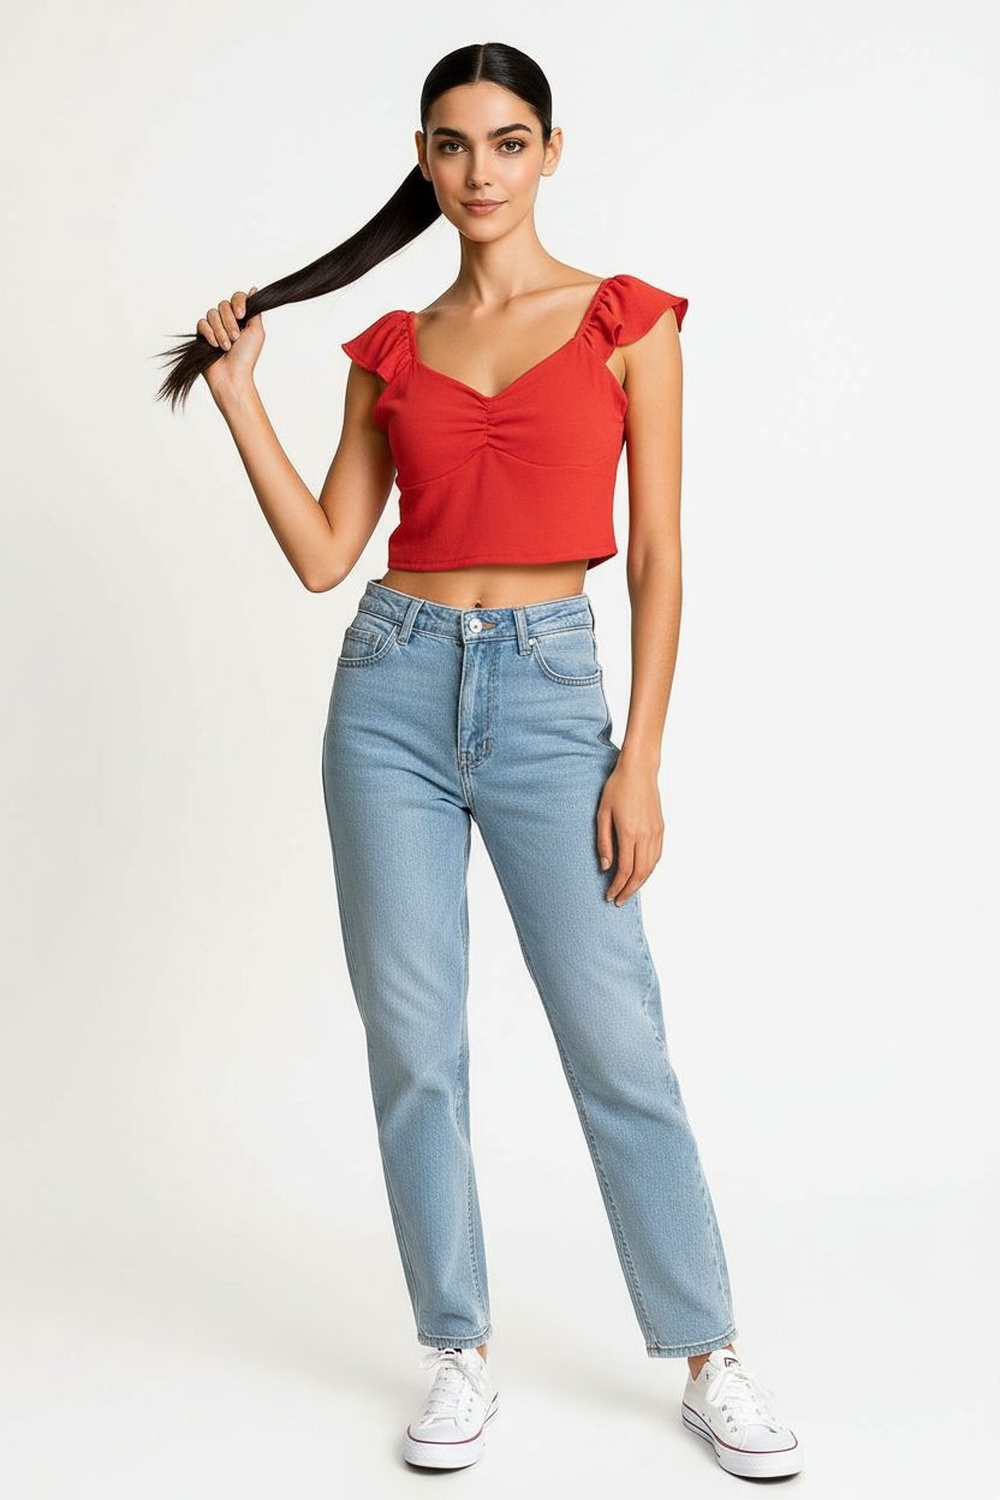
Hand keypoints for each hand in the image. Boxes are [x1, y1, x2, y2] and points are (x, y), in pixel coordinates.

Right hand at [198, 286, 263, 397]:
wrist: (232, 375)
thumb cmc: (246, 357)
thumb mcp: (257, 332)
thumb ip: (255, 311)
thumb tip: (254, 290)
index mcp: (242, 318)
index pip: (237, 297)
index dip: (238, 303)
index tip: (241, 315)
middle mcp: (228, 320)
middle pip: (223, 305)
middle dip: (230, 322)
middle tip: (235, 338)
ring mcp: (215, 327)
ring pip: (212, 314)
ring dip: (220, 331)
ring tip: (226, 347)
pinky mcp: (203, 334)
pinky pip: (202, 324)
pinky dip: (209, 334)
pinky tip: (214, 346)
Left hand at [596, 761, 664, 904]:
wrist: (639, 770)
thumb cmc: (617, 788)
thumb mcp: (602, 814)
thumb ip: (603, 842)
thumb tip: (605, 866)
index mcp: (629, 833)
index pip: (624, 870)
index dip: (617, 886)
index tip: (609, 895)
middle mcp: (645, 836)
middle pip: (640, 873)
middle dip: (629, 890)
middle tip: (619, 900)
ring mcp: (656, 832)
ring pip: (651, 867)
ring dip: (640, 882)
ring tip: (629, 890)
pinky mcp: (661, 828)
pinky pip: (657, 855)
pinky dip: (649, 869)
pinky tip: (641, 873)